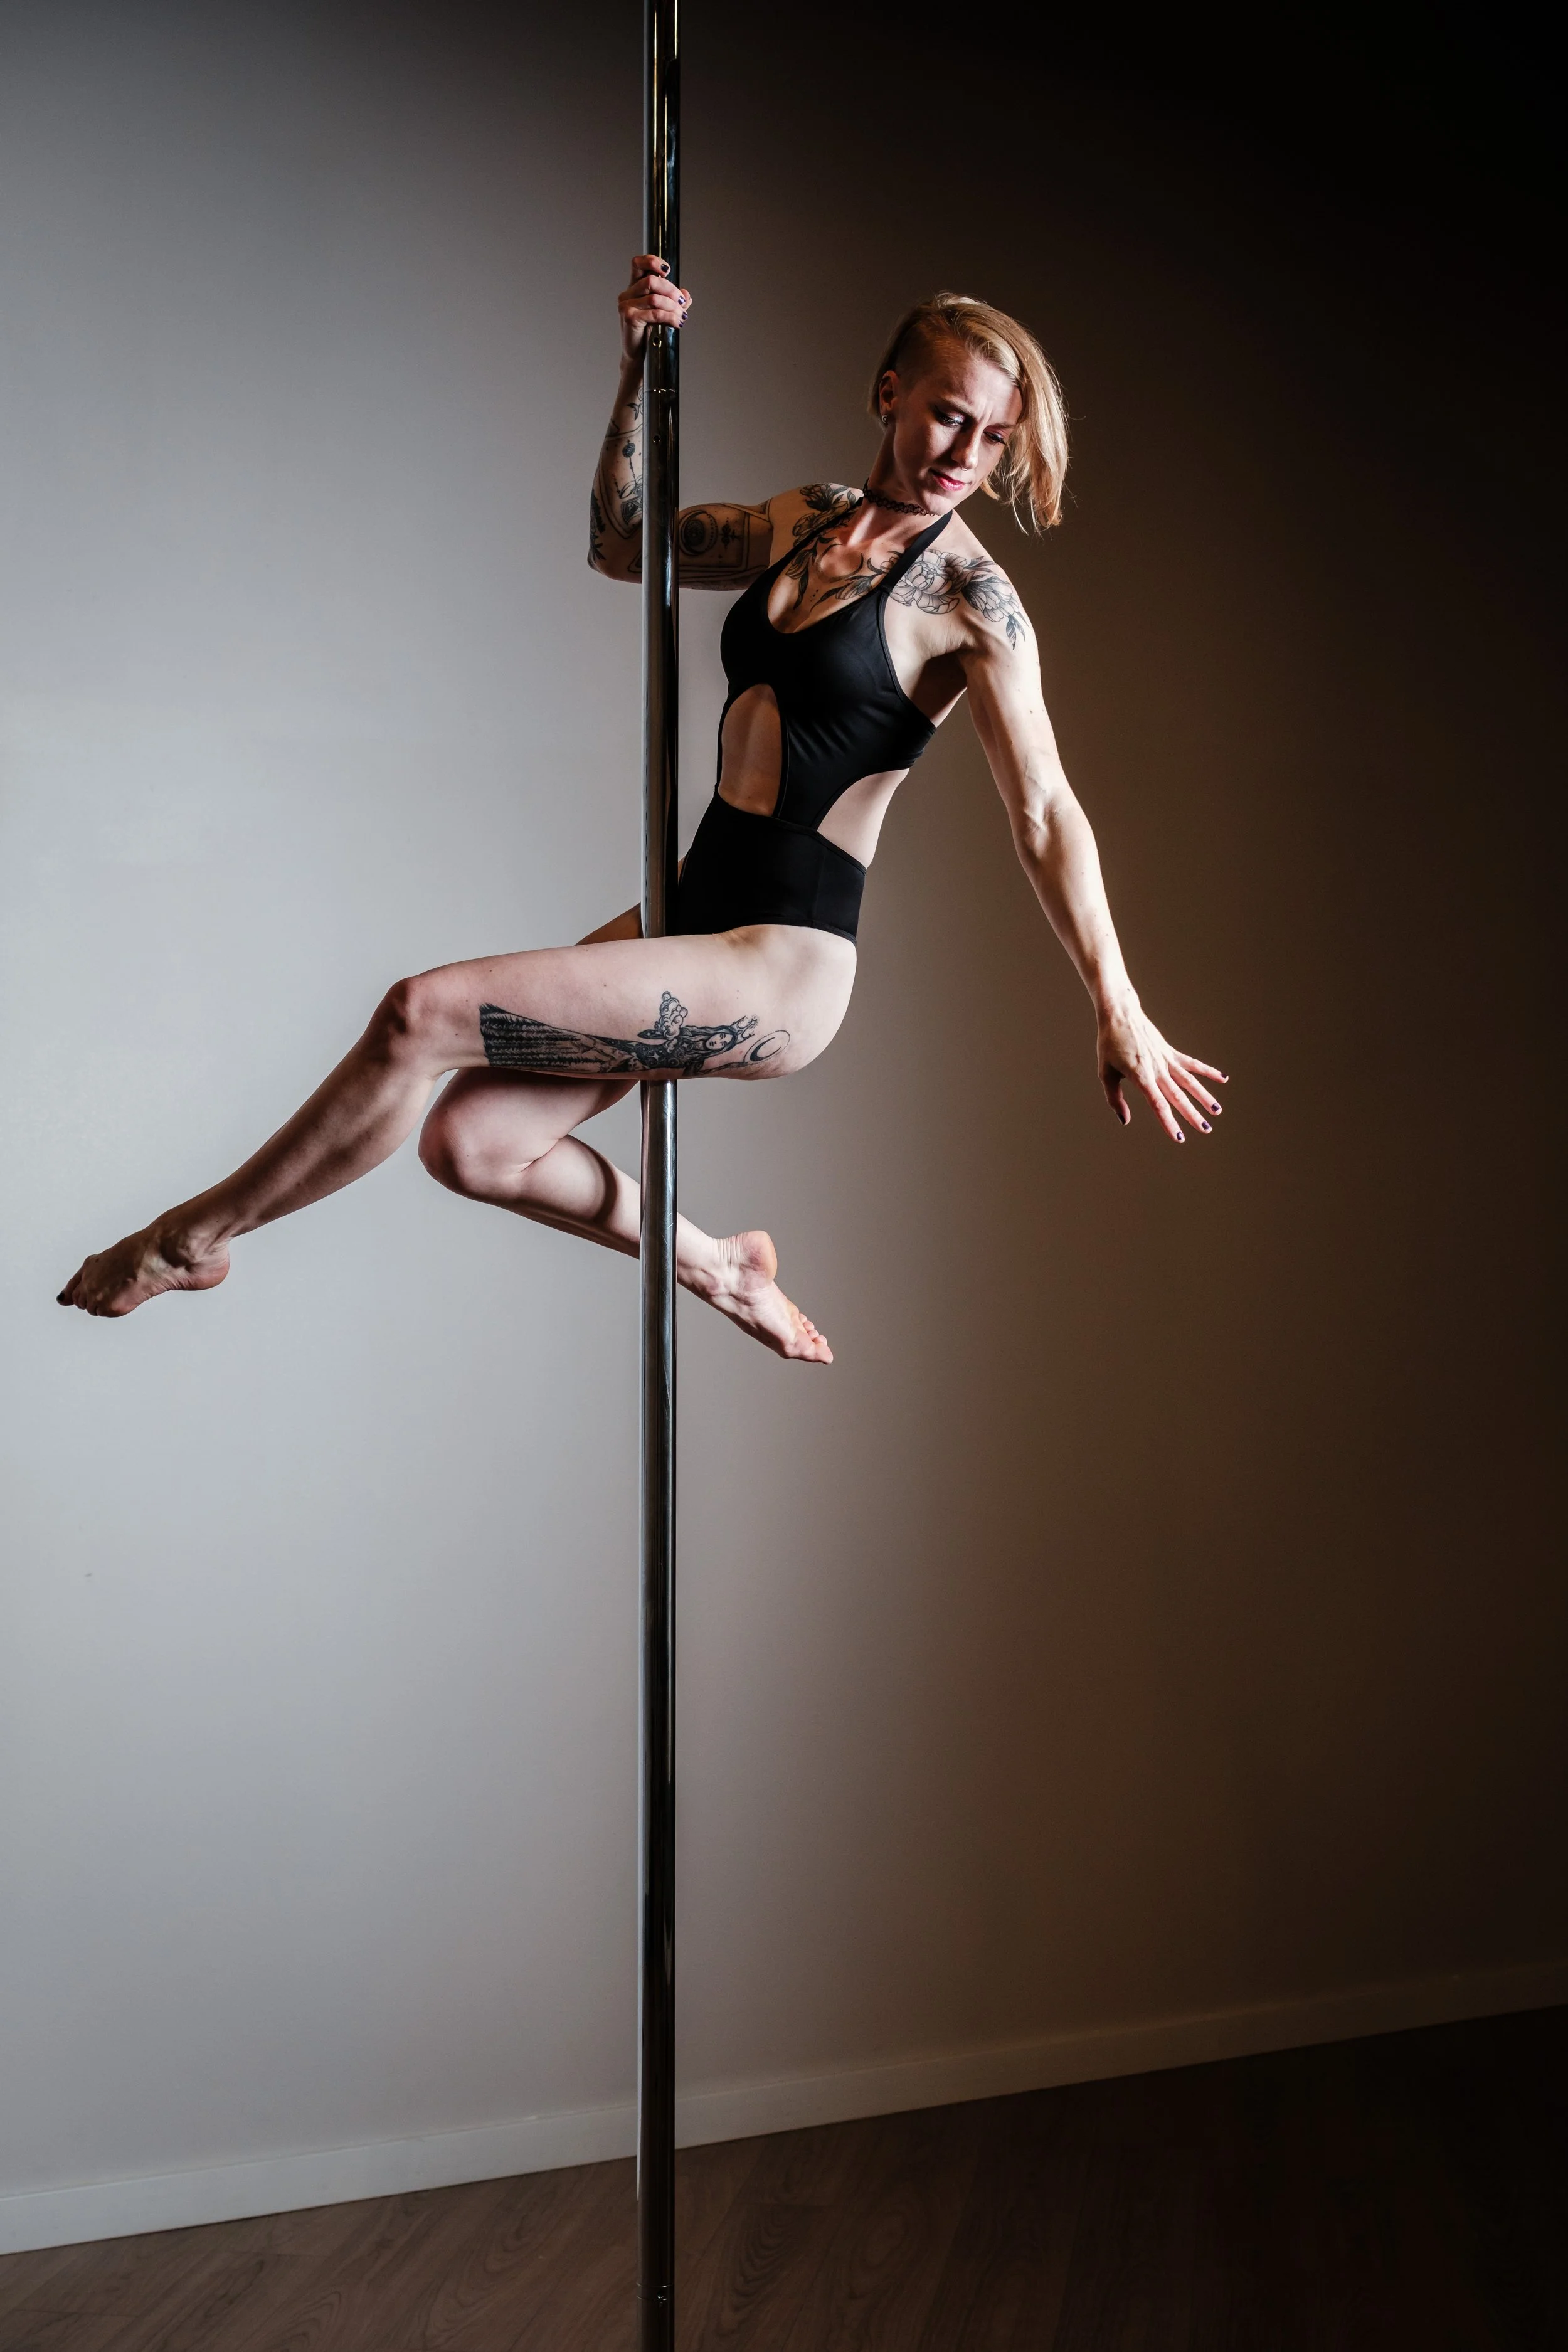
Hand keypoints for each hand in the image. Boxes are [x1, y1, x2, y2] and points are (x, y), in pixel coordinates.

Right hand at [618, 252, 690, 363]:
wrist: (637, 354)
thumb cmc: (648, 333)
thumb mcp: (663, 313)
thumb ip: (673, 302)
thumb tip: (686, 295)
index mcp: (634, 287)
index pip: (638, 263)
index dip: (652, 261)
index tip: (667, 271)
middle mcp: (627, 294)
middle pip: (651, 281)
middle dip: (671, 291)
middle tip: (681, 303)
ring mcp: (626, 305)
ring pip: (654, 298)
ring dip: (673, 307)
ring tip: (681, 317)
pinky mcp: (629, 318)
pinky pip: (654, 313)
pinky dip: (670, 317)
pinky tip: (677, 323)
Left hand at [1097, 998, 1226, 1142]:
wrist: (1120, 1015)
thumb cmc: (1109, 1045)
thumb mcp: (1105, 1073)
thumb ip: (1115, 1099)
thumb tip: (1125, 1120)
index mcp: (1140, 1076)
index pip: (1158, 1104)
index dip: (1169, 1122)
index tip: (1179, 1137)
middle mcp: (1157, 1068)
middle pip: (1178, 1096)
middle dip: (1192, 1115)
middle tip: (1206, 1130)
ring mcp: (1166, 1059)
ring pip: (1189, 1081)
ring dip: (1204, 1096)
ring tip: (1217, 1111)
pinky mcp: (1170, 1052)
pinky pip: (1192, 1063)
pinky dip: (1207, 1071)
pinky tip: (1223, 1078)